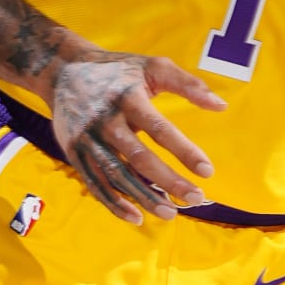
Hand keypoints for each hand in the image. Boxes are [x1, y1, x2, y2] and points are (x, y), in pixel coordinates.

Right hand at [50, 52, 224, 222]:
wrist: (63, 70)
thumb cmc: (118, 71)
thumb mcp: (153, 66)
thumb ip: (188, 84)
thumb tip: (221, 106)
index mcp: (128, 98)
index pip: (159, 128)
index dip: (184, 151)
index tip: (207, 171)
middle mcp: (105, 120)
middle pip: (138, 157)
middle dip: (168, 181)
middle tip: (195, 199)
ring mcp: (87, 139)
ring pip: (117, 176)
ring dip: (143, 197)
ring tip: (170, 213)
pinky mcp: (74, 153)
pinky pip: (95, 184)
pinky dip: (114, 204)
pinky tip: (136, 218)